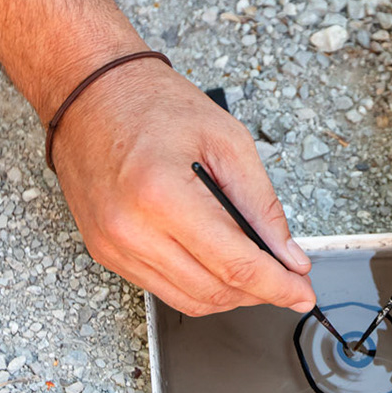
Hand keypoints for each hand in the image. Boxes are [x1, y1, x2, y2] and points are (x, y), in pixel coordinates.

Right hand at [49, 57, 315, 316]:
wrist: (88, 92)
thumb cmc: (152, 104)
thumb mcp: (227, 141)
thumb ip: (262, 205)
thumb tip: (289, 255)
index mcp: (162, 195)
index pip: (235, 265)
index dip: (277, 286)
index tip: (303, 292)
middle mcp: (131, 229)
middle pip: (213, 291)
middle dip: (259, 293)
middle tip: (289, 281)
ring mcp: (113, 246)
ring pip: (189, 300)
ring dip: (230, 296)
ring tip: (257, 274)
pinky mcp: (104, 252)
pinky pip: (162, 289)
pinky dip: (199, 286)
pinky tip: (219, 267)